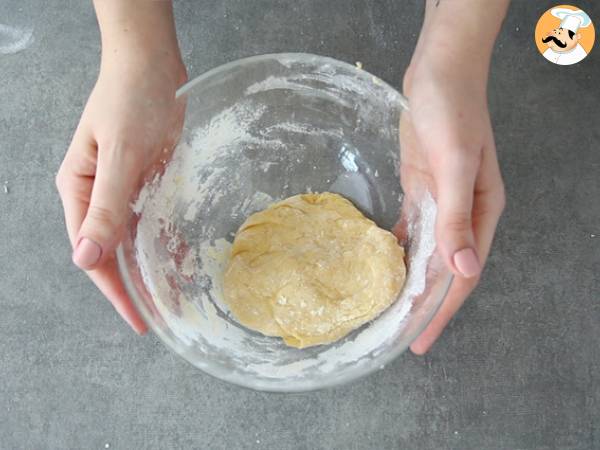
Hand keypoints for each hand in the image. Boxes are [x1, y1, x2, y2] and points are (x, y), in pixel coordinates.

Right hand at [56, 49, 186, 333]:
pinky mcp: (147, 181)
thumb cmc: (130, 101)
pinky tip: (182, 260)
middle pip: (113, 251)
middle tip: (160, 318)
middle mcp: (98, 196)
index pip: (93, 253)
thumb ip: (104, 207)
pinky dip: (165, 241)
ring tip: (173, 299)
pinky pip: (154, 220)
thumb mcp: (119, 156)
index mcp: (79, 192)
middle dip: (133, 285)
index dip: (114, 289)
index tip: (137, 318)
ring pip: (134, 240)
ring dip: (150, 267)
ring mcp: (124, 189)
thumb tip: (85, 259)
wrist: (153, 65)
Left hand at [399, 60, 504, 353]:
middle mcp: (464, 213)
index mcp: (481, 213)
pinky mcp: (421, 188)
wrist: (437, 73)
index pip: (462, 275)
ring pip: (426, 252)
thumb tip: (463, 271)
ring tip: (388, 311)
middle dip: (424, 304)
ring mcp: (441, 201)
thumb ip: (457, 217)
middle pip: (443, 270)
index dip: (441, 310)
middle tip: (398, 337)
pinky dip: (399, 250)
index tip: (419, 338)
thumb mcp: (453, 164)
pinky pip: (412, 229)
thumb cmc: (451, 113)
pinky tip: (384, 266)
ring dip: (410, 281)